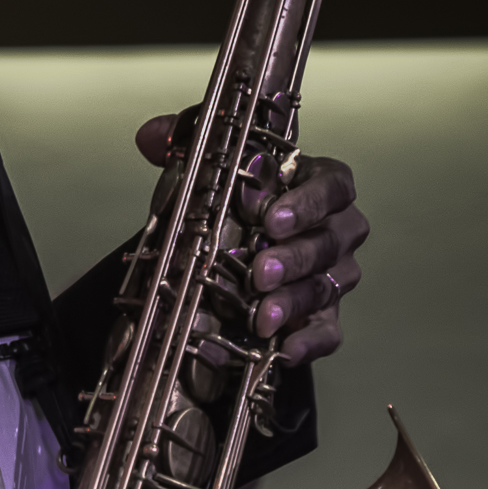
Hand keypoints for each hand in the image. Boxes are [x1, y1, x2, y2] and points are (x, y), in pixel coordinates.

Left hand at [135, 113, 367, 365]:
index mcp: (319, 185)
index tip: (272, 219)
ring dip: (293, 302)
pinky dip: (307, 343)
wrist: (246, 248)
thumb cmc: (244, 203)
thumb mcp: (216, 167)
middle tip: (259, 271)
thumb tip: (151, 137)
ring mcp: (335, 275)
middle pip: (331, 241)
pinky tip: (283, 351)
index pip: (333, 187)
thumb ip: (186, 145)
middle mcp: (337, 229)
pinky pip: (327, 332)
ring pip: (326, 287)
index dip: (308, 203)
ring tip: (262, 316)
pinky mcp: (326, 316)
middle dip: (294, 258)